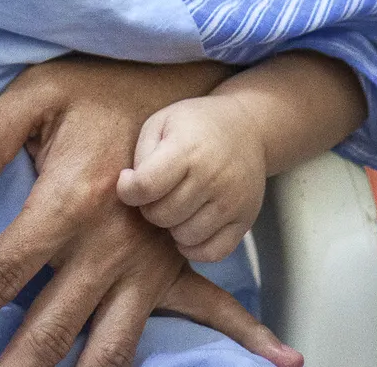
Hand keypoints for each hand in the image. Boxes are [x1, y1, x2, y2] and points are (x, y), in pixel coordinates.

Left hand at [0, 57, 299, 366]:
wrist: (186, 74)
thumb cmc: (105, 83)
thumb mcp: (39, 90)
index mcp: (67, 204)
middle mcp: (109, 247)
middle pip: (50, 329)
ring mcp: (151, 262)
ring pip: (114, 345)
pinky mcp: (180, 261)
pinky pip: (214, 311)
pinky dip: (246, 340)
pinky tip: (277, 361)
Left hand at [117, 97, 265, 263]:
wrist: (248, 127)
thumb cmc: (194, 126)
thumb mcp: (161, 123)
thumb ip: (140, 155)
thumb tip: (130, 189)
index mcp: (188, 149)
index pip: (146, 186)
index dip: (128, 189)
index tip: (130, 181)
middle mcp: (212, 177)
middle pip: (161, 215)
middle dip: (150, 208)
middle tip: (157, 193)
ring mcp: (232, 201)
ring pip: (184, 237)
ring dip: (172, 226)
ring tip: (175, 205)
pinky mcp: (245, 219)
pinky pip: (213, 253)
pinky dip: (195, 247)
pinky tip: (189, 226)